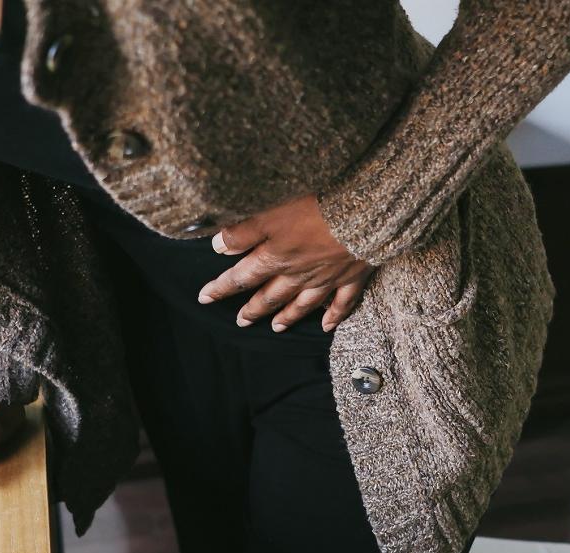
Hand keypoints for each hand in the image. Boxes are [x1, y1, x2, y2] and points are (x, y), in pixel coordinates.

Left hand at [197, 193, 376, 332]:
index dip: (221, 288)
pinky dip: (333, 317)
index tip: (205, 298)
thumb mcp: (271, 213)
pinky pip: (341, 303)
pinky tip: (327, 327)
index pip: (241, 277)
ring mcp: (326, 279)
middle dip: (253, 310)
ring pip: (302, 304)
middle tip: (241, 321)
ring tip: (276, 328)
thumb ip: (243, 232)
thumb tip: (218, 248)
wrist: (364, 212)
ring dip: (287, 317)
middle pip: (270, 296)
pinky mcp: (351, 276)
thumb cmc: (315, 207)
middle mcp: (298, 275)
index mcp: (275, 258)